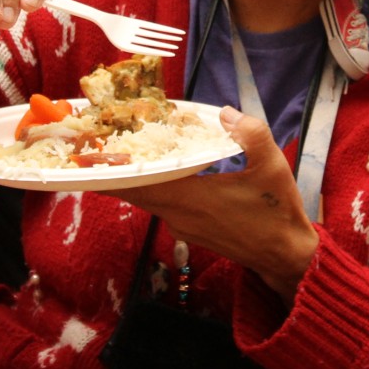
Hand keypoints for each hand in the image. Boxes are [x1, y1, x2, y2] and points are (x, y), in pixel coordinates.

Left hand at [107, 108, 317, 304]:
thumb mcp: (272, 166)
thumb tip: (226, 113)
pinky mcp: (189, 230)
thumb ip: (251, 134)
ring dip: (131, 177)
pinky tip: (156, 169)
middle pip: (133, 191)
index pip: (136, 183)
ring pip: (145, 198)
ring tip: (120, 149)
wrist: (284, 255)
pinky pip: (160, 204)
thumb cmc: (276, 211)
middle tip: (94, 144)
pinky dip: (150, 186)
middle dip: (112, 170)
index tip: (84, 156)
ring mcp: (182, 225)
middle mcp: (178, 214)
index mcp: (190, 197)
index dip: (109, 171)